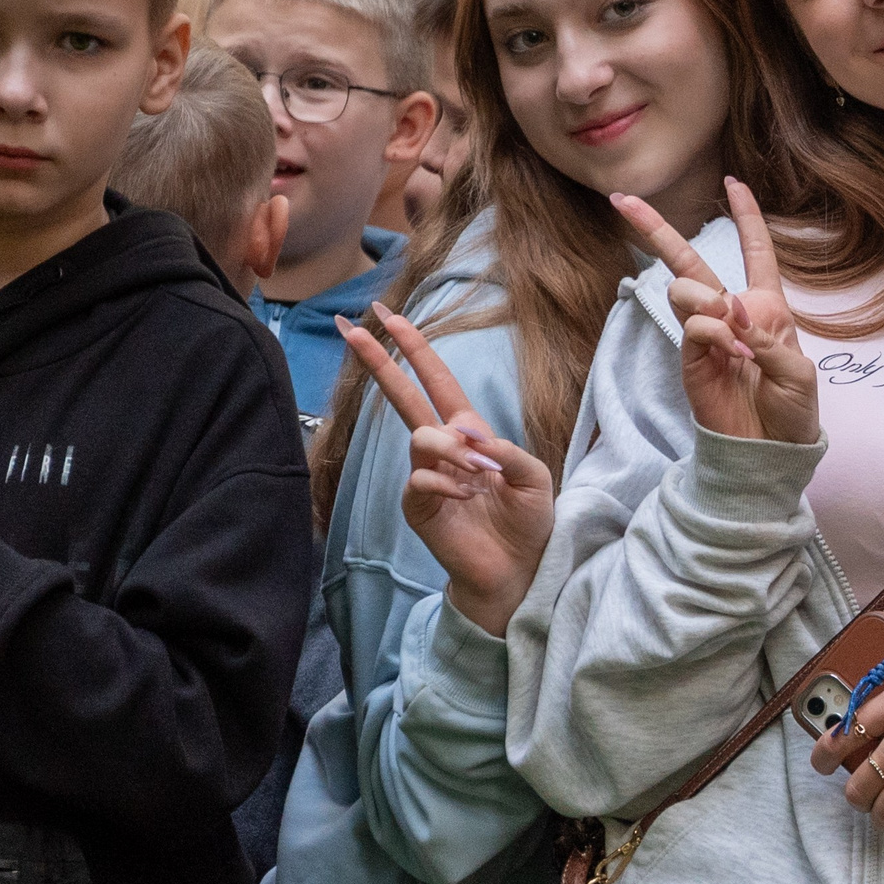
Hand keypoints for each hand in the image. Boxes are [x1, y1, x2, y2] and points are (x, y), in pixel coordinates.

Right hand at [336, 304, 556, 636]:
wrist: (519, 568)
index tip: (388, 316)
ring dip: (452, 449)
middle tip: (350, 328)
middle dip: (380, 361)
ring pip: (422, 437)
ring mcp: (425, 475)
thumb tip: (468, 432)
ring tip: (481, 475)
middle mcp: (441, 447)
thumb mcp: (533, 476)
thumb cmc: (527, 521)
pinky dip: (448, 482)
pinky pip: (421, 478)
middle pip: (403, 395)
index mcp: (468, 431)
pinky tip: (468, 497)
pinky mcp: (418, 506)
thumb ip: (506, 449)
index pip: (436, 380)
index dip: (415, 347)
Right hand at [613, 177, 816, 446]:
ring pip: (687, 287)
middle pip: (690, 260)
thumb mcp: (798, 372)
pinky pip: (694, 325)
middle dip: (656, 229)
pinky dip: (715, 332)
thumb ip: (768, 336)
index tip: (733, 183)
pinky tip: (734, 355)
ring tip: (736, 334)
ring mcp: (707, 334)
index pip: (755, 251)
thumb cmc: (793, 412)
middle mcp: (732, 312)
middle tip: (623, 200)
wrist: (770, 452)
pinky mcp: (691, 358)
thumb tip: (731, 309)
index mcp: (766, 306)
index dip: (746, 217)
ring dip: (710, 300)